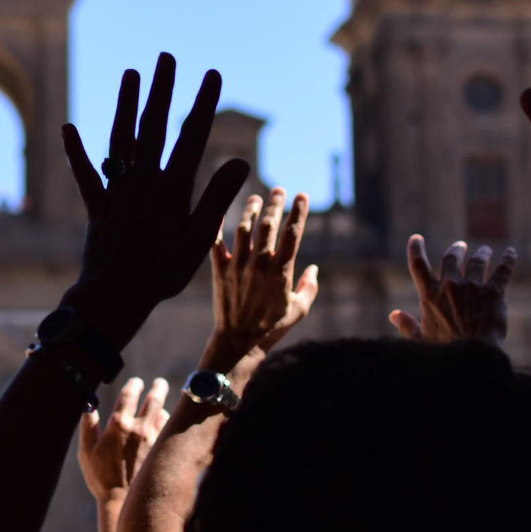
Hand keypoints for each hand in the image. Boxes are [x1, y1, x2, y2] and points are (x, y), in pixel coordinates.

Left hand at [61, 53, 250, 344]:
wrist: (115, 295)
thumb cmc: (162, 272)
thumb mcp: (199, 237)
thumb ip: (217, 196)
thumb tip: (240, 160)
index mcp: (171, 187)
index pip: (192, 136)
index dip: (203, 103)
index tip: (211, 74)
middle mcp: (142, 180)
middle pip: (153, 126)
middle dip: (161, 89)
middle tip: (165, 57)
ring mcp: (116, 190)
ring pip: (120, 139)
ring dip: (125, 105)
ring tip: (130, 74)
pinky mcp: (96, 205)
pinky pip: (84, 173)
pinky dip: (76, 150)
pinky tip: (68, 127)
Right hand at [78, 376, 169, 501]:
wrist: (122, 500)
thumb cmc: (101, 477)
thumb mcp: (86, 452)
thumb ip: (88, 427)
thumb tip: (89, 407)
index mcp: (118, 425)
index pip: (129, 395)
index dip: (134, 385)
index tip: (136, 382)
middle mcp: (138, 428)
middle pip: (154, 399)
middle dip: (158, 387)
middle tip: (159, 383)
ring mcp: (153, 439)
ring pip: (163, 414)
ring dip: (162, 405)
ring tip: (161, 403)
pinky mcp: (161, 450)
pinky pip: (167, 429)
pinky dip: (166, 422)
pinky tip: (163, 423)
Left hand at [208, 188, 318, 362]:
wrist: (238, 341)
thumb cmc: (271, 328)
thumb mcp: (298, 310)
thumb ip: (309, 287)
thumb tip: (314, 269)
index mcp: (281, 272)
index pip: (293, 234)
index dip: (298, 212)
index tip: (301, 196)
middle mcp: (259, 265)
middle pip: (268, 226)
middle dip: (275, 204)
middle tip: (278, 189)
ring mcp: (238, 266)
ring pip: (243, 229)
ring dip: (249, 210)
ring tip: (255, 198)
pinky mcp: (219, 271)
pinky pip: (216, 243)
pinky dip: (217, 226)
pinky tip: (220, 211)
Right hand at [390, 235, 514, 344]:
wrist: (474, 354)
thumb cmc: (445, 350)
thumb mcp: (421, 339)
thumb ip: (407, 325)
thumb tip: (394, 315)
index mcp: (430, 296)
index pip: (418, 265)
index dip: (415, 249)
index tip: (416, 238)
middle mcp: (450, 285)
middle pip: (451, 258)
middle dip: (455, 250)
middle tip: (460, 246)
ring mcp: (473, 287)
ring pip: (477, 261)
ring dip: (481, 254)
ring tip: (484, 251)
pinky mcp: (494, 292)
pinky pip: (502, 270)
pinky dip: (508, 260)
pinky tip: (512, 252)